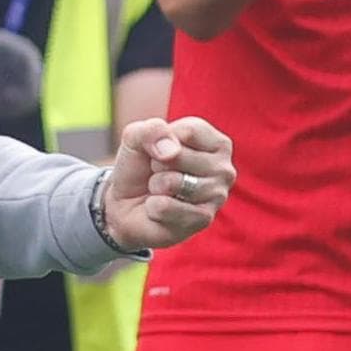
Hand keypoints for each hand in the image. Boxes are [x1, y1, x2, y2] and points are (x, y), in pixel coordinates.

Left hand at [99, 116, 233, 251]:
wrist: (126, 205)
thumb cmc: (140, 166)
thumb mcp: (136, 137)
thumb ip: (151, 130)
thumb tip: (171, 152)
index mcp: (216, 142)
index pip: (188, 131)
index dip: (161, 139)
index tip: (160, 150)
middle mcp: (224, 168)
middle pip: (178, 155)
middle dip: (156, 164)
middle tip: (158, 174)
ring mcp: (217, 196)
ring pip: (172, 182)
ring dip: (155, 185)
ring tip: (161, 190)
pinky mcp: (203, 220)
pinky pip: (165, 206)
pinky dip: (153, 207)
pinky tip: (160, 210)